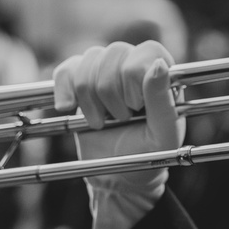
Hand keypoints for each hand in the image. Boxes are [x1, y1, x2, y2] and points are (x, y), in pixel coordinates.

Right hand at [53, 41, 184, 228]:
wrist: (119, 177)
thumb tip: (157, 65)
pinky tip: (68, 108)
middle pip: (114, 53)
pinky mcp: (79, 83)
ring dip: (90, 98)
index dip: (134, 79)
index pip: (145, 52)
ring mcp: (105, 71)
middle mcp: (134, 65)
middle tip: (120, 119)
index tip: (136, 108)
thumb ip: (162, 100)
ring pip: (89, 60)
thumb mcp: (164, 134)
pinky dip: (64, 90)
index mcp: (161, 73)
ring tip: (101, 122)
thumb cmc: (148, 155)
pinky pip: (66, 70)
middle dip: (112, 93)